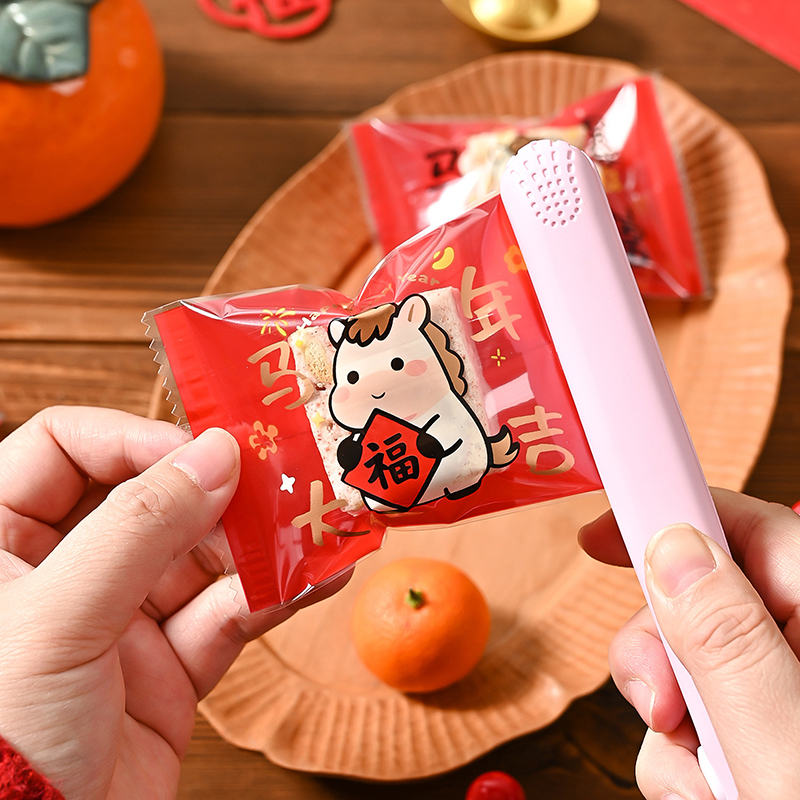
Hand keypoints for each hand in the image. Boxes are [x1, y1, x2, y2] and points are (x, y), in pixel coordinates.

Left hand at [0, 406, 348, 799]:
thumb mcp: (59, 617)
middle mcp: (61, 574)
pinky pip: (225, 619)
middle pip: (149, 501)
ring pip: (199, 559)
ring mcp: (118, 623)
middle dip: (216, 491)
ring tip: (311, 529)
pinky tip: (315, 578)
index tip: (198, 450)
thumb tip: (214, 453)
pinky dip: (271, 597)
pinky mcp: (165, 671)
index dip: (131, 439)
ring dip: (257, 544)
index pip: (64, 450)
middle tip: (278, 481)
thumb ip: (139, 527)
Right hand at [579, 488, 799, 799]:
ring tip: (712, 786)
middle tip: (662, 710)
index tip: (601, 532)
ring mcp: (783, 696)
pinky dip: (685, 762)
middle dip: (662, 657)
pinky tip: (714, 794)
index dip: (669, 514)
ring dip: (675, 731)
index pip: (747, 531)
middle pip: (700, 603)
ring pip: (686, 670)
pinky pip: (692, 721)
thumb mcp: (786, 754)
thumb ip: (731, 645)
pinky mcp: (761, 734)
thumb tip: (674, 549)